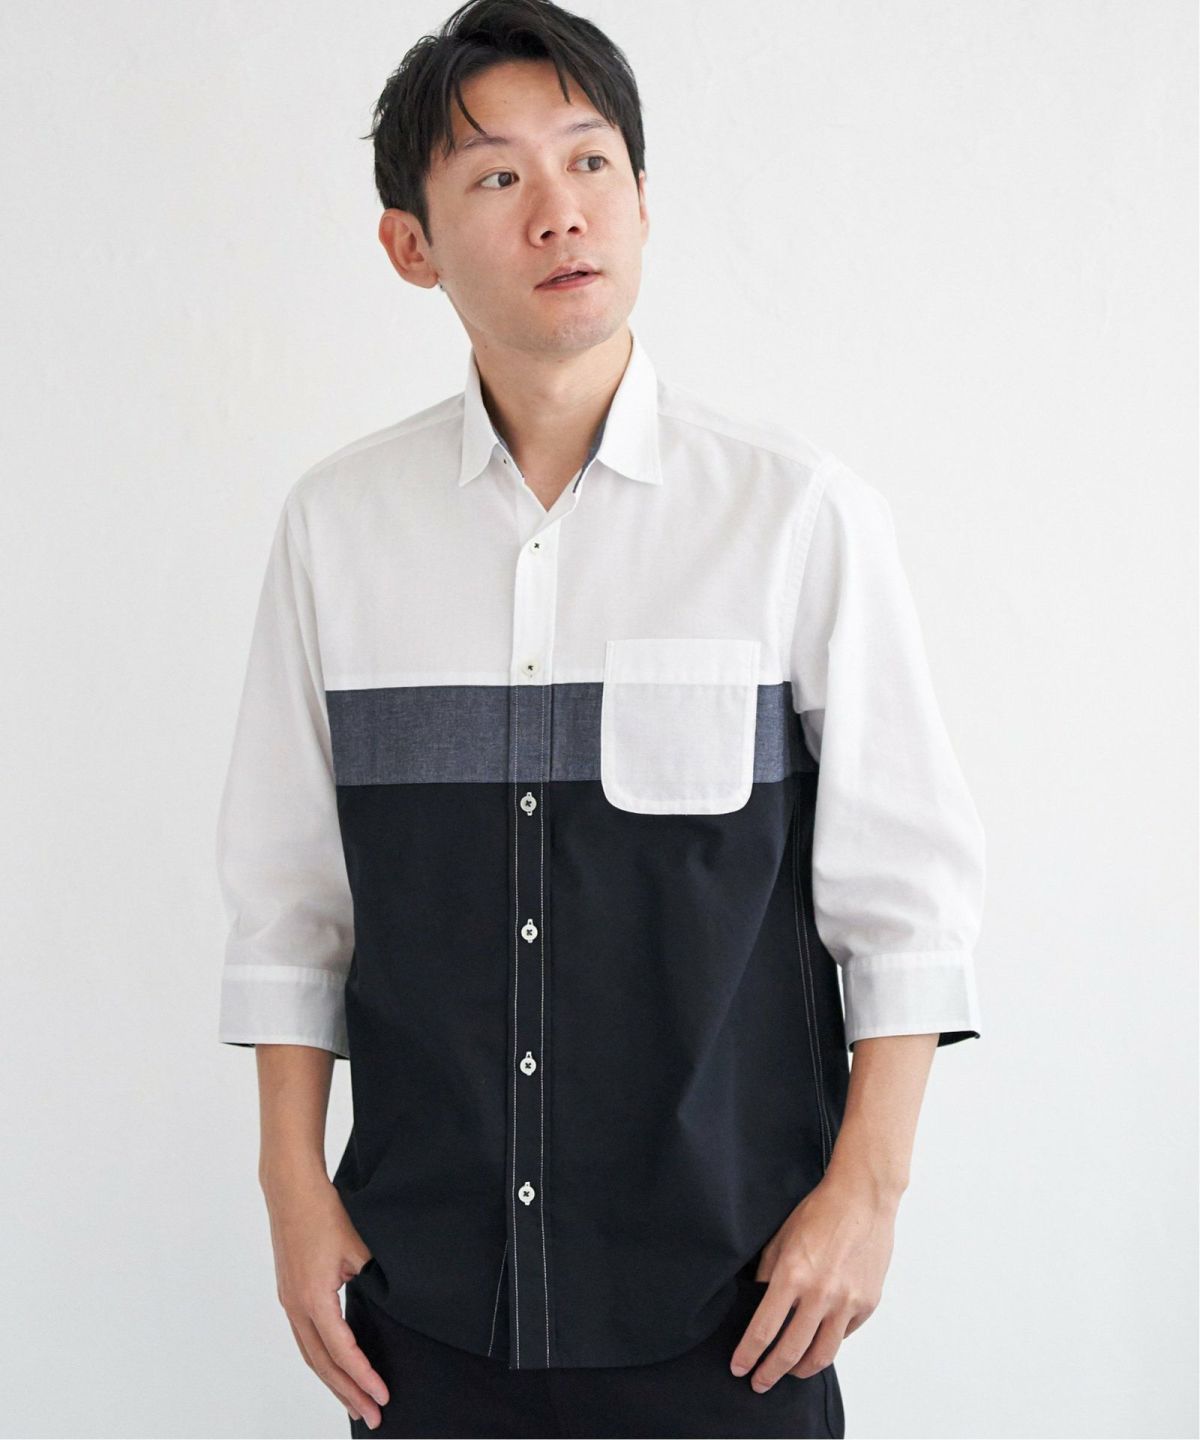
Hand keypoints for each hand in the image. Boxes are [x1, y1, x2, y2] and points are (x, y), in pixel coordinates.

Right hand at [263, 1168, 390, 1428]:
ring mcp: (289, 1302)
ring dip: (333, 1381)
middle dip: (347, 1393)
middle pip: (322, 1364)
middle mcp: (296, 1306)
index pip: (342, 1350)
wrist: (292, 1189)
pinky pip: (306, 1338)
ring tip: (355, 1402)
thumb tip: (393, 1303)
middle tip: (371, 1416)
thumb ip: (374, 1280)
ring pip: (310, 1354)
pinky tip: (337, 1366)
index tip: (382, 1395)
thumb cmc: (325, 1212)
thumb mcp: (359, 1247)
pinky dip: (322, 1359)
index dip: (363, 1376)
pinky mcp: (290, 1293)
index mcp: (314, 1298)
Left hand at [728, 1170, 896, 1392]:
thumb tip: (757, 1304)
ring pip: (822, 1355)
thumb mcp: (781, 1238)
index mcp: (793, 1274)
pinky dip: (828, 1342)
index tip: (739, 1368)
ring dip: (801, 1370)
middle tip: (759, 1382)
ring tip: (789, 1371)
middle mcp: (821, 1293)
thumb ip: (768, 1275)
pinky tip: (817, 1340)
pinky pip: (844, 1336)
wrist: (863, 1198)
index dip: (748, 1354)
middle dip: (770, 1373)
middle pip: (791, 1352)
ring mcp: (848, 1301)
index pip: (764, 1329)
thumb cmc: (820, 1212)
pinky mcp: (867, 1303)